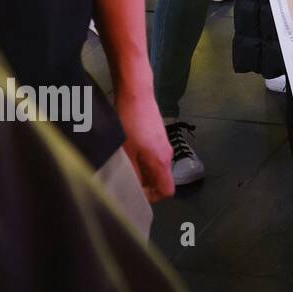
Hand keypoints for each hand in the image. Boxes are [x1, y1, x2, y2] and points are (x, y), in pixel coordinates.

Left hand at [114, 86, 174, 202]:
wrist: (137, 95)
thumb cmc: (130, 123)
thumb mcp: (126, 151)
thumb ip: (131, 172)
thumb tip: (131, 189)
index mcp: (161, 161)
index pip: (167, 190)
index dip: (152, 197)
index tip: (135, 194)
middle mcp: (168, 154)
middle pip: (162, 179)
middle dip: (145, 185)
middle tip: (125, 180)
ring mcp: (165, 144)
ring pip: (157, 168)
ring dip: (143, 172)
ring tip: (124, 165)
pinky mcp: (159, 136)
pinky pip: (155, 157)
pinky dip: (144, 161)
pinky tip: (129, 152)